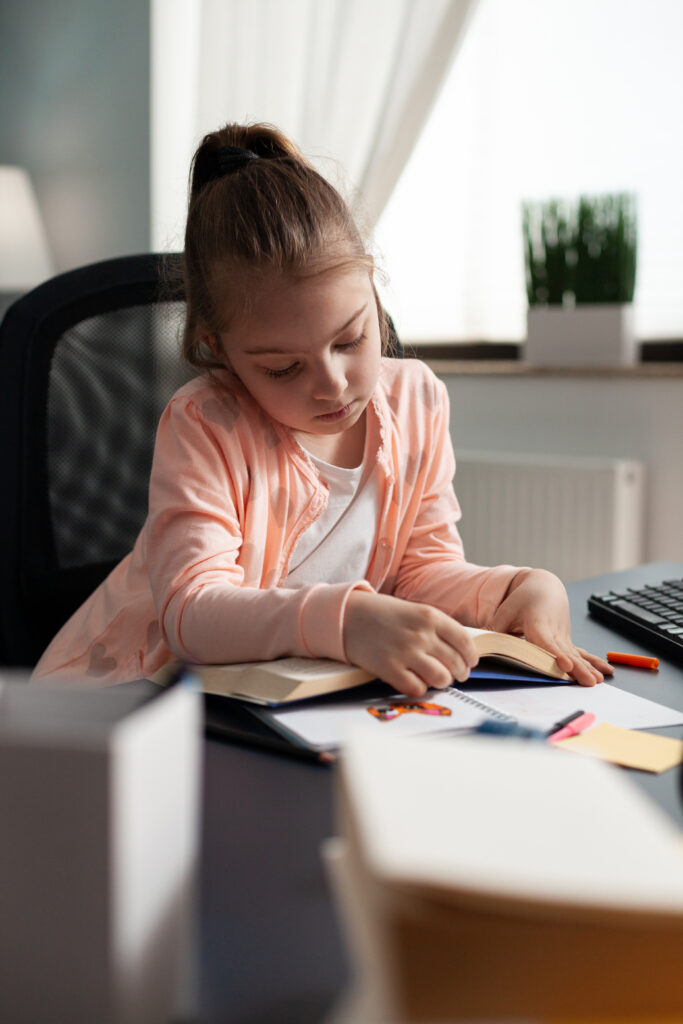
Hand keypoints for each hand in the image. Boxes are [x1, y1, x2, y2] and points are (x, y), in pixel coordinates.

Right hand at [344, 591, 479, 696]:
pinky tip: (415, 681)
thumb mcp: (413, 610)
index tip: (471, 662)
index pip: (464, 641)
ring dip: (442, 681)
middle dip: (460, 672)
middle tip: (457, 675)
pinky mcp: (389, 669)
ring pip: (440, 678)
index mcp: (430, 616)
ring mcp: (405, 653)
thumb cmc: (382, 613)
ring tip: (436, 678)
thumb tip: (459, 653)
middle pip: (455, 662)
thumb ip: (436, 628)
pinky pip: (417, 688)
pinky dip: (419, 688)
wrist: (347, 616)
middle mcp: (421, 634)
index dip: (471, 656)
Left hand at [488, 568, 612, 685]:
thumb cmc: (522, 600)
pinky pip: (582, 654)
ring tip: (597, 681)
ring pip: (576, 655)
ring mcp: (563, 637)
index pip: (547, 641)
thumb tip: (479, 647)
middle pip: (565, 653)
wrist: (544, 586)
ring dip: (588, 668)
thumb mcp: (505, 611)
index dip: (556, 654)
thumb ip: (494, 631)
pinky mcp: (567, 641)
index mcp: (537, 623)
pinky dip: (594, 662)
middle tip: (587, 681)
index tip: (565, 665)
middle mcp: (554, 631)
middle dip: (578, 669)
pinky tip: (606, 672)